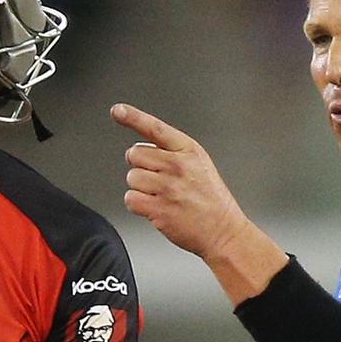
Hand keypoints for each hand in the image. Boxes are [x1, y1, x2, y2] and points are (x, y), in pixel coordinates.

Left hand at [111, 103, 248, 260]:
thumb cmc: (210, 199)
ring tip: (162, 196)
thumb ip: (172, 152)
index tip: (117, 110)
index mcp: (188, 151)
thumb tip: (140, 148)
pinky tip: (155, 207)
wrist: (223, 231)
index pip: (156, 129)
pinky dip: (138, 205)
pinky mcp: (159, 209)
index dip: (133, 118)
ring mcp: (168, 188)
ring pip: (132, 178)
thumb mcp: (200, 164)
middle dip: (141, 166)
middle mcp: (177, 166)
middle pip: (135, 154)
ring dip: (140, 188)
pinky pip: (131, 199)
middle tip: (159, 179)